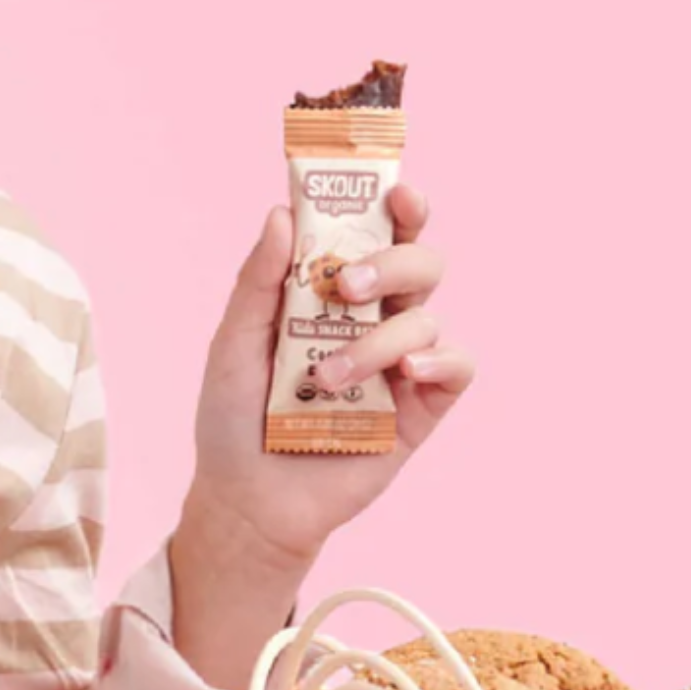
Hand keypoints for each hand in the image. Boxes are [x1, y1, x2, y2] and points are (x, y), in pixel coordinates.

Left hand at [184, 180, 474, 573]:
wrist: (248, 500)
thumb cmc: (235, 416)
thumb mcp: (234, 341)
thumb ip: (259, 280)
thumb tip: (281, 213)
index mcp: (331, 293)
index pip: (376, 233)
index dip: (395, 205)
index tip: (395, 189)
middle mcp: (374, 319)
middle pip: (418, 262)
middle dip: (392, 261)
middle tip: (348, 286)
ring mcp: (400, 364)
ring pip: (426, 317)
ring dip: (377, 339)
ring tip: (326, 378)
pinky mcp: (420, 409)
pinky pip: (457, 366)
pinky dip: (438, 359)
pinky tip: (405, 372)